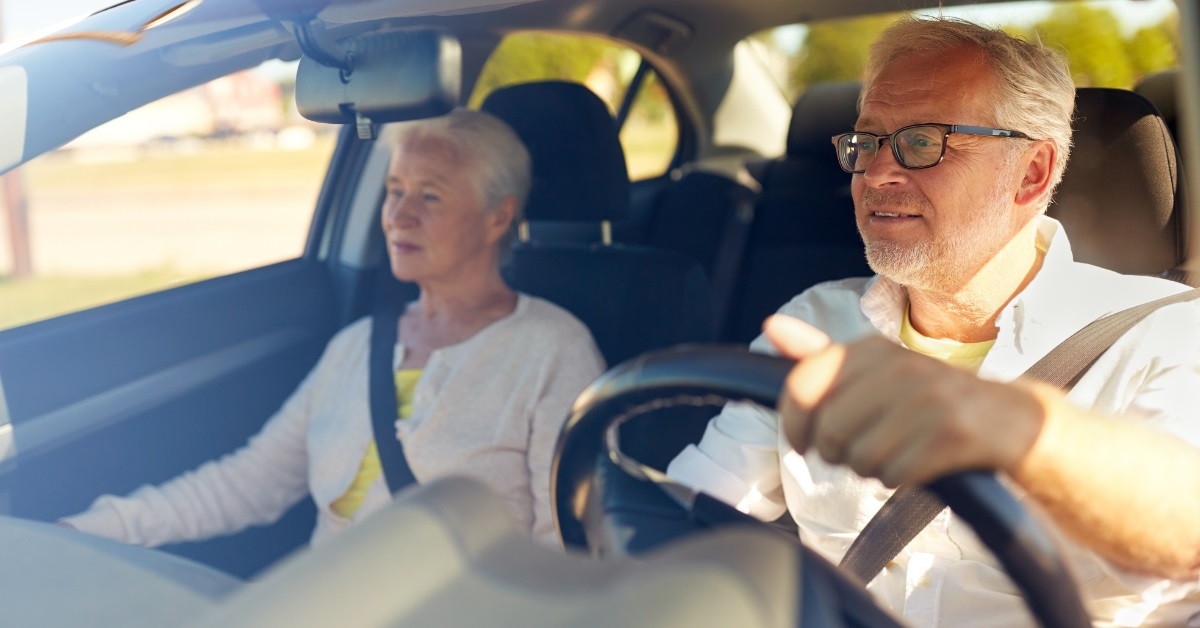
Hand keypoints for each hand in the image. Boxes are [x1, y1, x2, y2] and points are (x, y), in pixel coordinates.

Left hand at [763, 315, 1047, 486]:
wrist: (1013, 422)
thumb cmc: (930, 401)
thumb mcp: (875, 371)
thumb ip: (820, 356)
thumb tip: (771, 325)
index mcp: (872, 349)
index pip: (802, 385)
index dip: (793, 423)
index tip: (802, 441)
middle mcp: (899, 366)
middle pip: (828, 431)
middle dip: (836, 454)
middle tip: (857, 452)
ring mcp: (929, 398)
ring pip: (859, 458)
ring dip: (871, 468)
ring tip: (895, 452)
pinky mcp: (953, 434)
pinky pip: (895, 474)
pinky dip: (900, 478)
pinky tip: (918, 463)